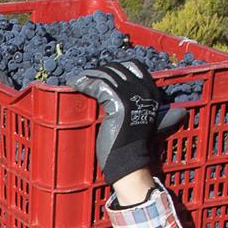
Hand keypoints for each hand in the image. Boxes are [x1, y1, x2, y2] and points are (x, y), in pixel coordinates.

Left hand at [65, 61, 187, 187]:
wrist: (129, 160)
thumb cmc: (129, 143)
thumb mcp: (137, 117)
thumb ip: (134, 102)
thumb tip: (115, 91)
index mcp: (152, 93)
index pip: (133, 66)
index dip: (114, 67)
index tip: (99, 73)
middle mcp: (145, 91)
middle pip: (117, 69)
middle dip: (98, 71)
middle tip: (83, 76)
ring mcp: (133, 96)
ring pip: (107, 75)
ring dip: (88, 75)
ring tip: (76, 79)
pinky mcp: (120, 103)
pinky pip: (99, 86)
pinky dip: (84, 83)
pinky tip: (75, 84)